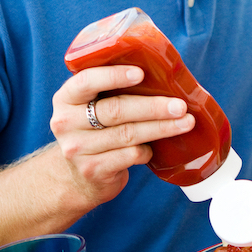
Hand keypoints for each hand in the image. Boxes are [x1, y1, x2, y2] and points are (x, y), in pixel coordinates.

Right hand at [49, 64, 193, 211]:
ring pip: (127, 134)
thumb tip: (161, 74)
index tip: (141, 73)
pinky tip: (153, 148)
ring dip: (160, 128)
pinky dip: (146, 150)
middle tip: (180, 105)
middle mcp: (66, 123)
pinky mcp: (92, 170)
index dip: (114, 76)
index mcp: (66, 98)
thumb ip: (110, 91)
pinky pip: (129, 156)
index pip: (87, 81)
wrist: (76, 177)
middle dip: (153, 107)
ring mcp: (77, 149)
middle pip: (115, 110)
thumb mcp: (90, 107)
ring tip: (185, 123)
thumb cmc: (94, 131)